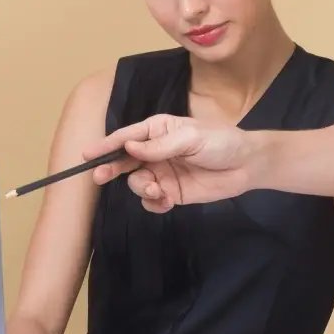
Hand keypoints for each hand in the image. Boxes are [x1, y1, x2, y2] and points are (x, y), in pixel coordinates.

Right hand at [84, 114, 256, 212]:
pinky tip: (165, 202)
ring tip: (156, 190)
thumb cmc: (221, 142)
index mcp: (159, 130)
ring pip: (136, 182)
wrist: (246, 165)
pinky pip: (151, 201)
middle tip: (100, 177)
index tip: (87, 154)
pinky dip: (153, 203)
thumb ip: (160, 145)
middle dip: (112, 168)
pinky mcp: (171, 192)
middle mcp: (156, 151)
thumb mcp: (191, 138)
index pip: (127, 136)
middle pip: (125, 160)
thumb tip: (129, 146)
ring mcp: (162, 172)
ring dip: (140, 188)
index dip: (106, 144)